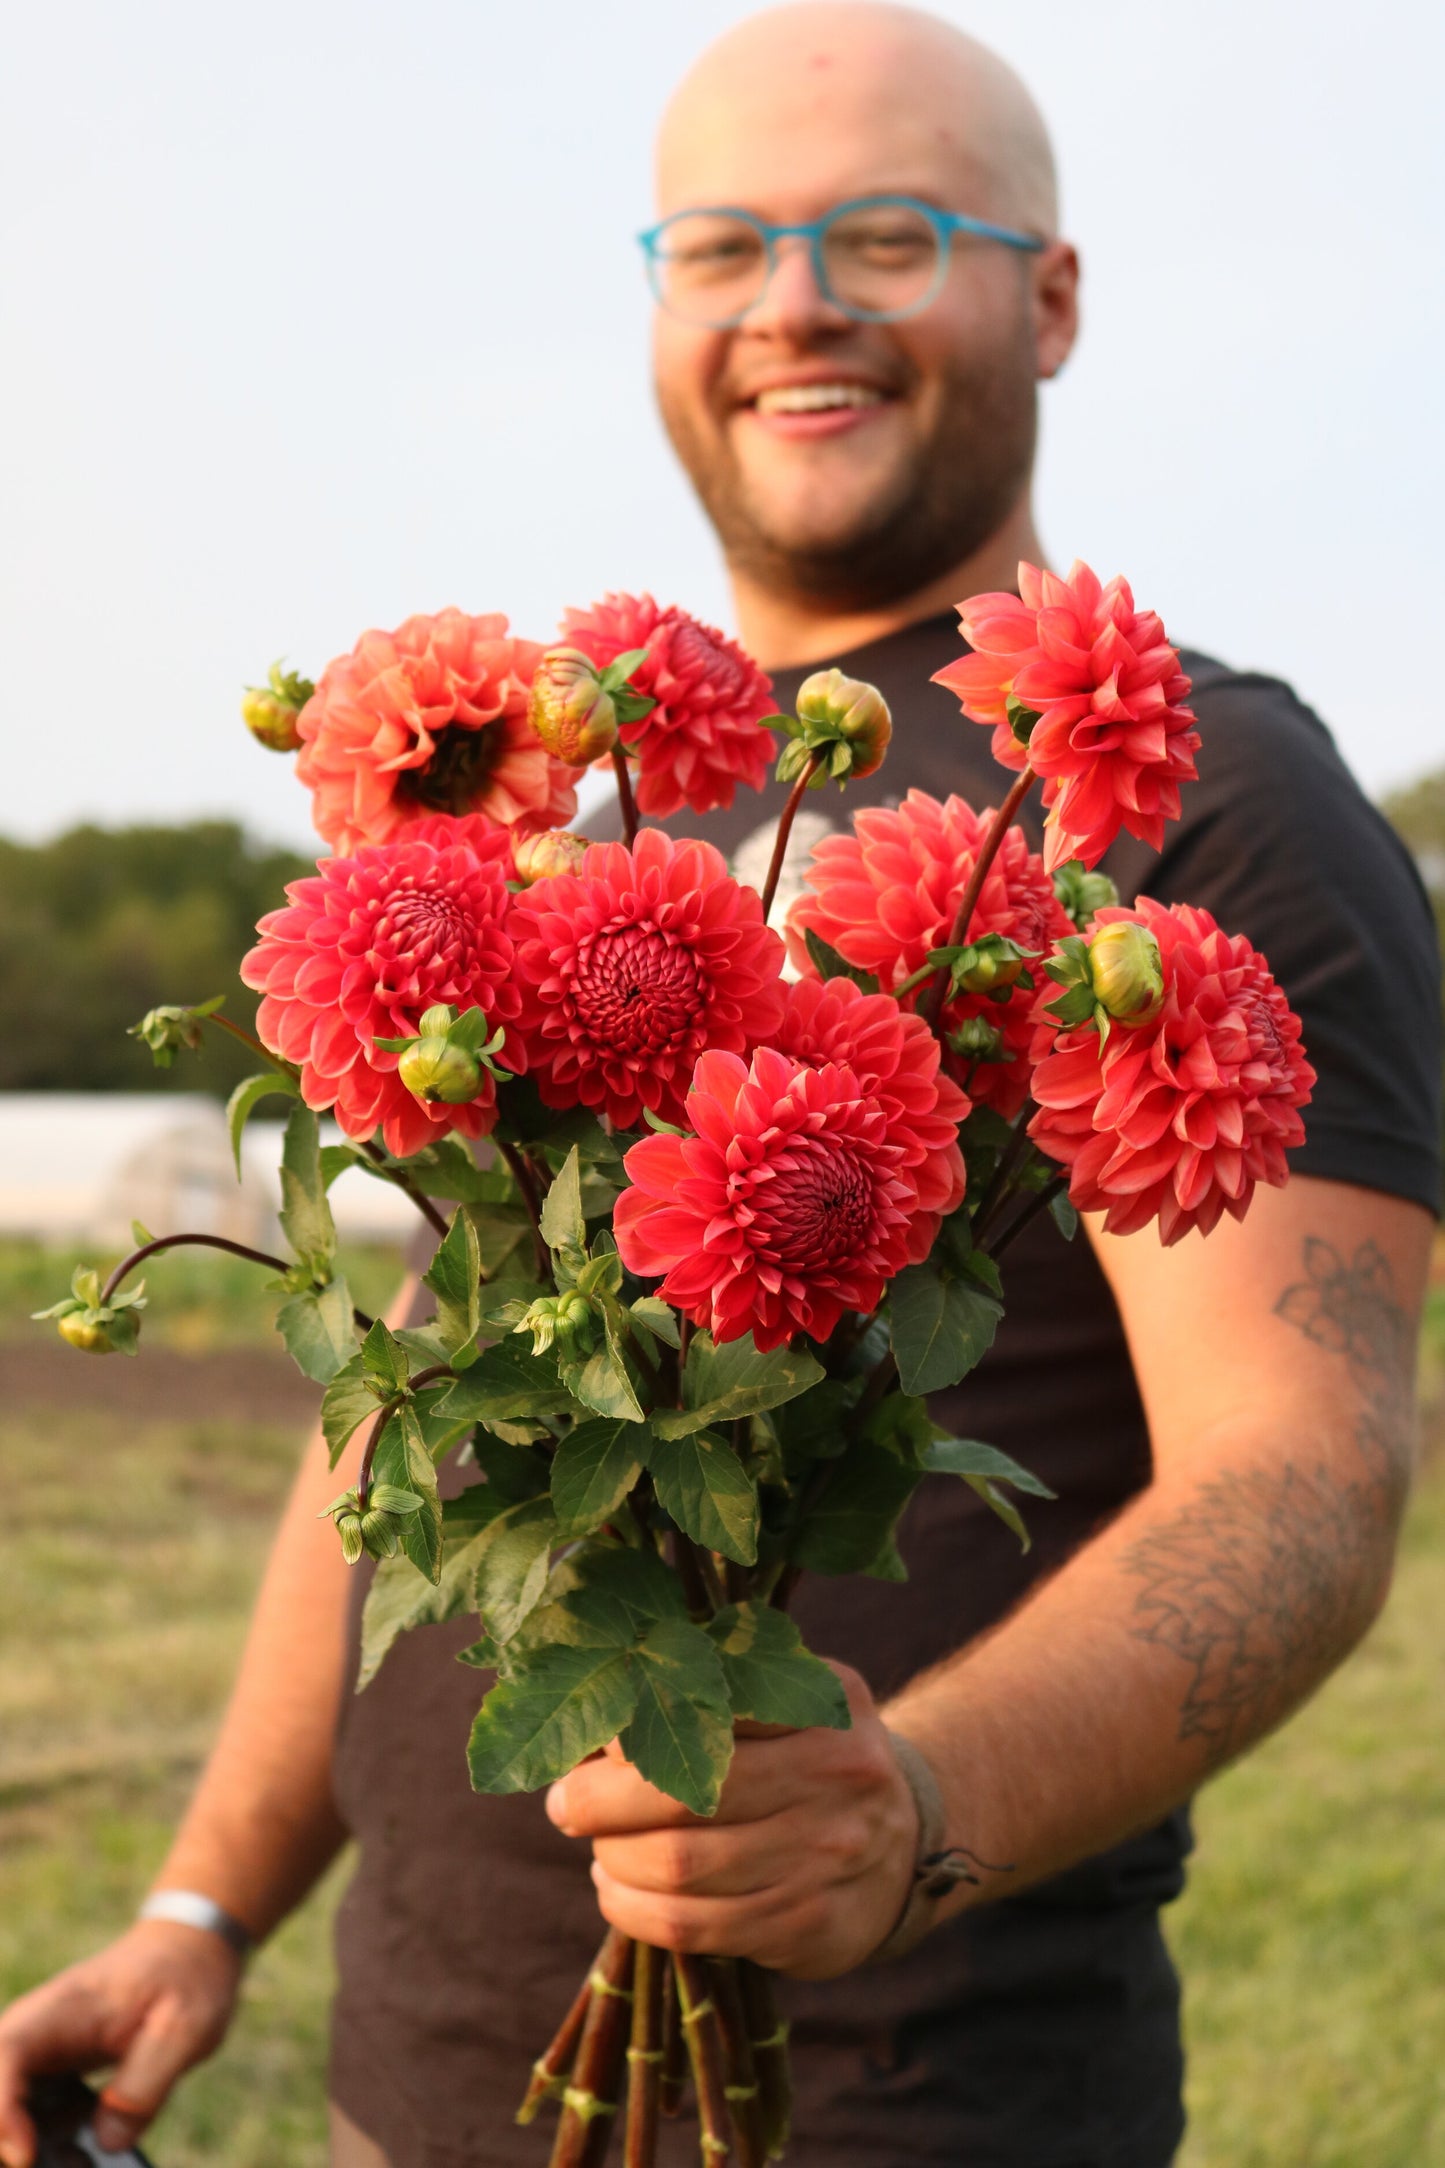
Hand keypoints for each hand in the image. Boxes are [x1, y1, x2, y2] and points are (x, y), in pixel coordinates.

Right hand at [0, 1920, 242, 2165]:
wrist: (188, 1952)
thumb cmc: (186, 1980)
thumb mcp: (185, 2028)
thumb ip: (145, 2084)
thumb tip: (107, 2141)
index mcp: (63, 2010)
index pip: (6, 2054)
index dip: (3, 2109)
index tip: (26, 2154)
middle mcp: (36, 2030)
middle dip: (10, 2134)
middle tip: (56, 2162)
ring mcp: (39, 2051)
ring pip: (8, 2105)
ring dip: (31, 2140)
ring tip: (80, 2160)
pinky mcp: (52, 2070)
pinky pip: (29, 2111)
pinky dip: (47, 2137)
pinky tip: (84, 2152)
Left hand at [546, 1664, 917, 1979]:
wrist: (906, 1843)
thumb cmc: (814, 1754)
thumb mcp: (793, 1695)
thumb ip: (716, 1686)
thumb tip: (598, 1707)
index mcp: (824, 1701)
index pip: (711, 1705)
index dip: (632, 1727)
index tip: (588, 1739)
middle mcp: (834, 1774)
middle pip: (685, 1794)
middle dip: (600, 1802)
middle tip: (565, 1802)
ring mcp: (825, 1856)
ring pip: (682, 1869)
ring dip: (613, 1860)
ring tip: (596, 1848)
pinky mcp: (809, 1926)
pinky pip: (695, 1928)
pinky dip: (634, 1911)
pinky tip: (618, 1890)